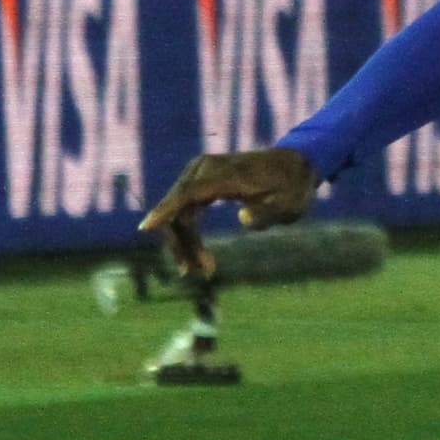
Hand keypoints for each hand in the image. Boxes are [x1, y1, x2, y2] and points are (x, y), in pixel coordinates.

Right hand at [140, 146, 317, 280]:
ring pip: (177, 212)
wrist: (293, 165)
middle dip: (181, 243)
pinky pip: (183, 210)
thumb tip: (242, 216)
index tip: (146, 227)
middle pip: (177, 207)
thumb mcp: (291, 205)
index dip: (167, 210)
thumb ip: (268, 212)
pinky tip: (200, 259)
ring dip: (185, 244)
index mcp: (225, 174)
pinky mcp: (198, 182)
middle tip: (201, 273)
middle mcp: (204, 169)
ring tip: (207, 271)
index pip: (188, 193)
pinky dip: (188, 234)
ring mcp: (199, 174)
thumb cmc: (292, 187)